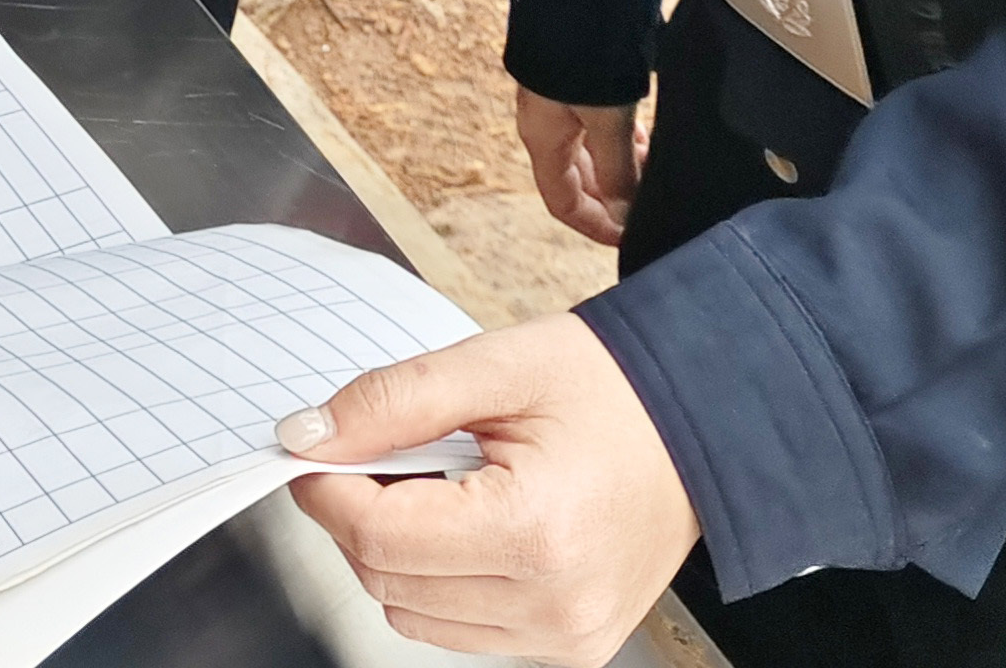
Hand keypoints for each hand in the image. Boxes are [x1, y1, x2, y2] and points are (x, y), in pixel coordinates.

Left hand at [281, 315, 698, 661]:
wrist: (700, 424)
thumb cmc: (609, 389)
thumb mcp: (494, 365)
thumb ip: (392, 402)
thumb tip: (306, 436)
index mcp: (535, 528)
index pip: (379, 535)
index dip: (327, 489)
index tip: (313, 448)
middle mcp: (553, 601)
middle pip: (387, 581)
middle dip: (359, 515)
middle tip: (380, 453)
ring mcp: (565, 635)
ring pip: (414, 615)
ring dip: (398, 554)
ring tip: (440, 486)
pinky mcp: (570, 648)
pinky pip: (460, 629)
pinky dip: (440, 582)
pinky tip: (471, 526)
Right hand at [517, 90, 643, 247]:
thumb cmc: (586, 58)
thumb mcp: (608, 120)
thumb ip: (617, 170)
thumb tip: (624, 214)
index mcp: (543, 141)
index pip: (564, 203)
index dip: (595, 226)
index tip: (629, 237)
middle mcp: (545, 126)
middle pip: (578, 180)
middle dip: (616, 193)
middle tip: (653, 195)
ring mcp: (556, 103)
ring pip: (590, 151)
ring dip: (622, 164)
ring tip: (655, 160)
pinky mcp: (571, 84)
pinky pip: (595, 125)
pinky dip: (620, 137)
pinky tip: (642, 133)